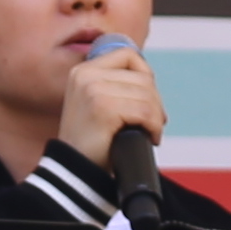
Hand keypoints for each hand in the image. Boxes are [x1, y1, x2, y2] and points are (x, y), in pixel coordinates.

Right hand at [63, 38, 167, 168]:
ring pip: (147, 94)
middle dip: (155, 102)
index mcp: (82, 71)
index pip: (128, 55)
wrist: (74, 174)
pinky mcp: (103, 108)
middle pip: (143, 77)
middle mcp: (85, 75)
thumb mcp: (97, 104)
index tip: (145, 101)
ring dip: (156, 117)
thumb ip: (115, 86)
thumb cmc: (91, 145)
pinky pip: (145, 111)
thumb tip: (149, 79)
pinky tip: (149, 138)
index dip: (145, 76)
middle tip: (151, 124)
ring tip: (149, 132)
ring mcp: (93, 90)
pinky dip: (154, 127)